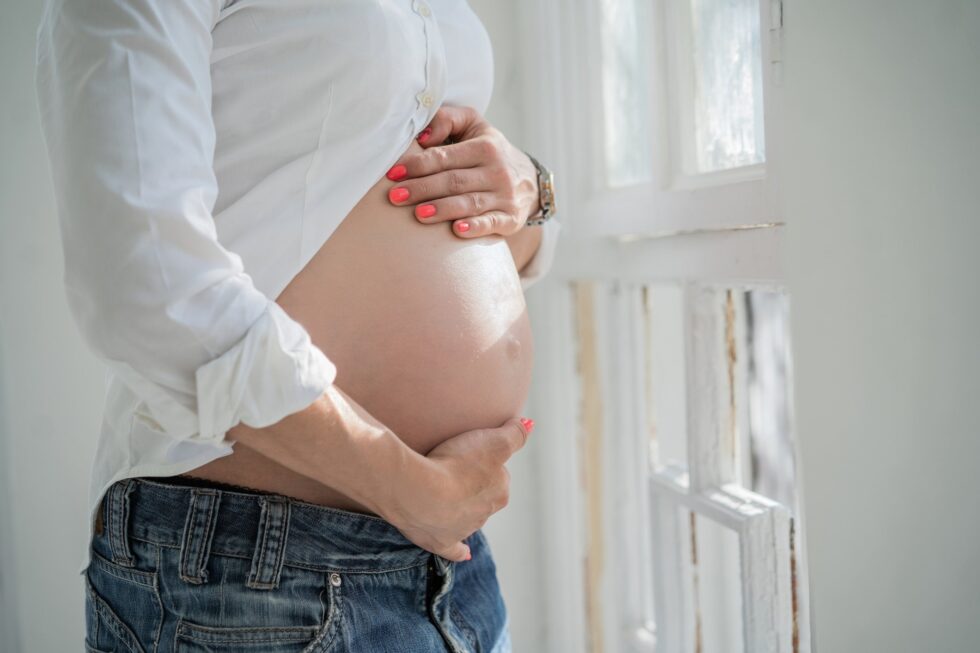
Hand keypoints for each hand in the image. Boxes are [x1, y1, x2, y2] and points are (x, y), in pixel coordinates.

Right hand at [379, 416, 533, 561]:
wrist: (420, 492)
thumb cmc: (457, 464)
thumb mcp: (494, 440)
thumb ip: (514, 433)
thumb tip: (530, 425)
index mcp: (500, 492)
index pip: (498, 474)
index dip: (485, 462)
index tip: (469, 454)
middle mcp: (485, 514)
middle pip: (483, 496)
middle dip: (473, 485)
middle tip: (454, 470)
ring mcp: (462, 530)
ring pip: (467, 517)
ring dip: (459, 508)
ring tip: (442, 493)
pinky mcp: (441, 542)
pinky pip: (454, 550)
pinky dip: (459, 551)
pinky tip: (464, 554)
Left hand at [384, 105, 541, 238]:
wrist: (531, 181)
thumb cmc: (490, 151)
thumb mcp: (475, 126)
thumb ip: (448, 120)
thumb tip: (422, 136)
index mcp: (486, 147)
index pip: (446, 157)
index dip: (418, 165)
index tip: (393, 173)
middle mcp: (497, 171)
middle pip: (454, 182)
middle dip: (422, 189)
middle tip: (395, 197)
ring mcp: (506, 196)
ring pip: (469, 203)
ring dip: (442, 210)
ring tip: (418, 214)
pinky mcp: (511, 219)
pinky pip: (492, 223)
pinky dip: (475, 227)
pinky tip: (456, 230)